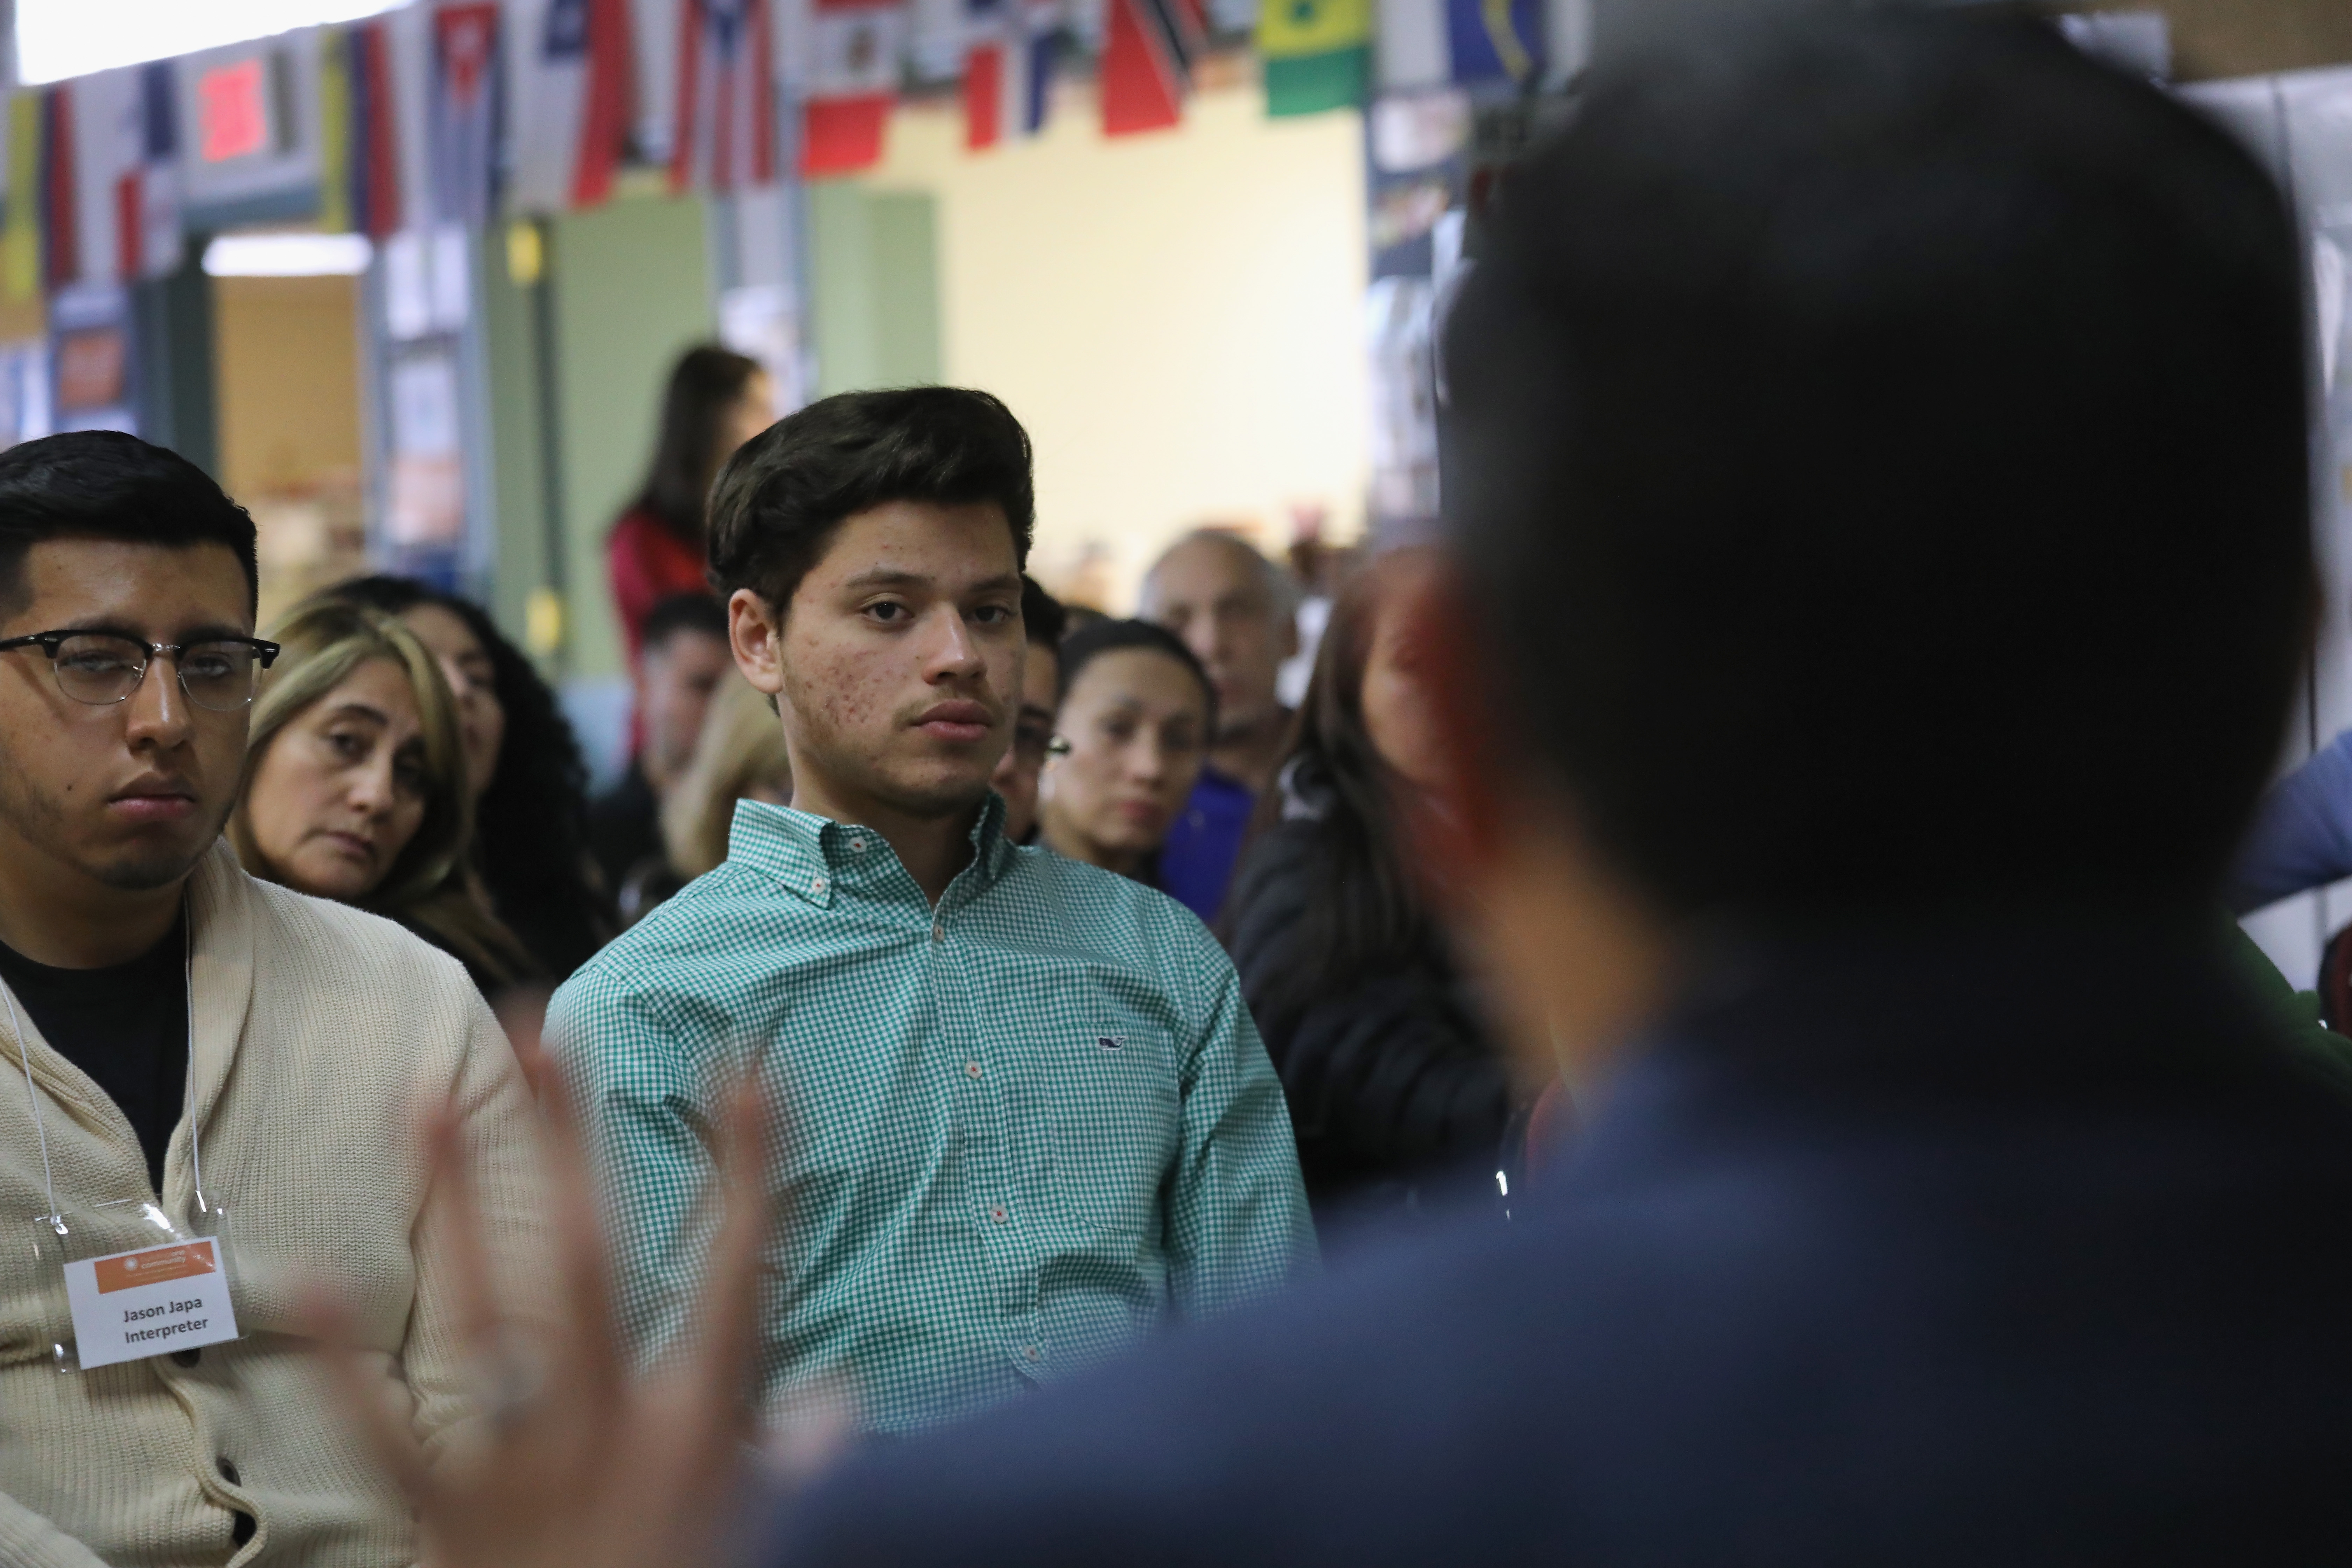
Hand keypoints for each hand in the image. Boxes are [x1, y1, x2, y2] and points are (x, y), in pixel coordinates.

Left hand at [309, 1021, 772, 1567]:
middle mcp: (615, 1428)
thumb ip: (795, 1471)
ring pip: (493, 1311)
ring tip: (430, 1097)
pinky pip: (383, 1429)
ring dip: (462, 1199)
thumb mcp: (767, 1542)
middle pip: (596, 1257)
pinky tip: (301, 1274)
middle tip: (545, 1028)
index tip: (744, 1065)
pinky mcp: (447, 1516)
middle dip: (573, 1138)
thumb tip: (837, 1399)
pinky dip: (340, 1356)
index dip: (746, 1162)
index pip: (741, 1265)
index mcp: (702, 1428)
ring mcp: (527, 1467)